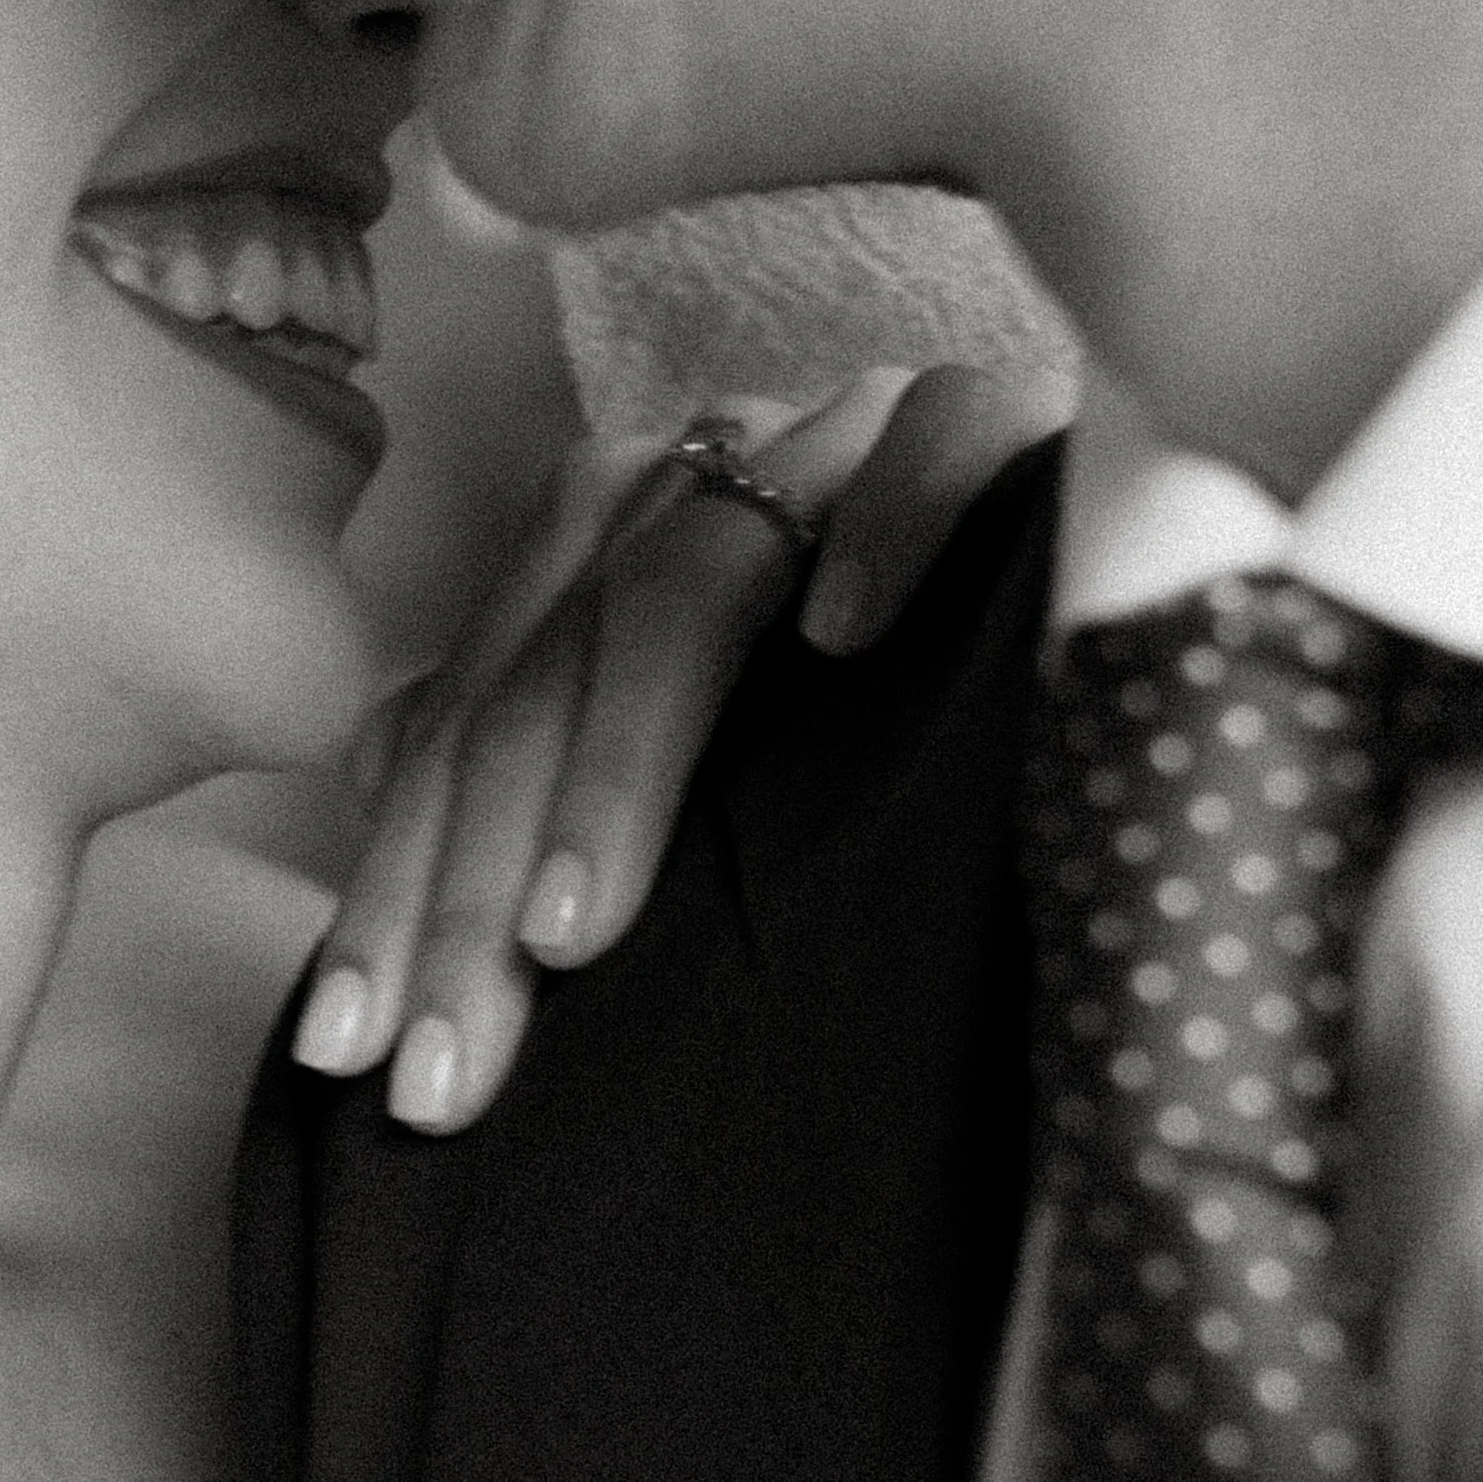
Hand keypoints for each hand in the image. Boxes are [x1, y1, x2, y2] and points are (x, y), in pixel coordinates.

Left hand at [292, 356, 1072, 1130]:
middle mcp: (715, 473)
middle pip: (545, 671)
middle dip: (472, 886)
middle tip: (442, 1068)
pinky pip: (934, 445)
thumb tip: (368, 765)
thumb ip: (543, 738)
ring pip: (691, 578)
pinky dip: (884, 535)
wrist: (1136, 535)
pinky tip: (848, 648)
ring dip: (621, 762)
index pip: (469, 717)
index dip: (396, 886)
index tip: (346, 1057)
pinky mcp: (1008, 414)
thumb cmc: (900, 702)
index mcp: (620, 537)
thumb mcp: (705, 753)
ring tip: (571, 937)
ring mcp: (851, 440)